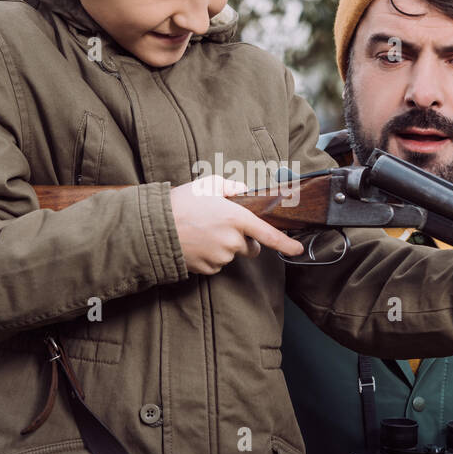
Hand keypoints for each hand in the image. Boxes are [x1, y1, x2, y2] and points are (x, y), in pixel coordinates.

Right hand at [169, 175, 303, 273]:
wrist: (154, 228)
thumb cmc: (181, 203)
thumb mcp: (207, 184)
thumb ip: (231, 186)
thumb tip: (243, 190)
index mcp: (236, 218)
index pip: (268, 234)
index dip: (286, 243)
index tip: (298, 248)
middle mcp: (232, 241)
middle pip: (250, 247)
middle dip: (243, 241)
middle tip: (223, 228)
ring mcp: (220, 257)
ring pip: (231, 256)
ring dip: (223, 247)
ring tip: (201, 233)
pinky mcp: (207, 269)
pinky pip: (216, 265)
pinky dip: (210, 257)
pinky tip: (196, 245)